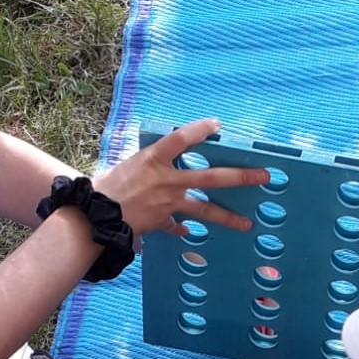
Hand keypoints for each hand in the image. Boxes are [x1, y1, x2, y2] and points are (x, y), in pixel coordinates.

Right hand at [94, 119, 267, 238]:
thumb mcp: (128, 164)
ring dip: (228, 217)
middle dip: (240, 177)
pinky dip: (182, 229)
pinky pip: (177, 226)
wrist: (94, 216)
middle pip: (212, 178)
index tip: (216, 124)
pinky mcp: (162, 221)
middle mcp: (167, 180)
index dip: (200, 130)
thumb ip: (150, 162)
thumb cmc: (105, 186)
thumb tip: (160, 158)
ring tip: (247, 223)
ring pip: (205, 211)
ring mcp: (168, 203)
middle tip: (264, 176)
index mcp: (154, 159)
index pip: (181, 138)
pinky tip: (190, 233)